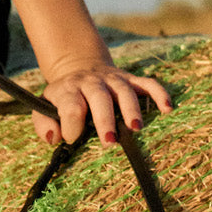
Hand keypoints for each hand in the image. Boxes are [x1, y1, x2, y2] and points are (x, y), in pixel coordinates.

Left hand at [39, 63, 173, 146]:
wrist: (78, 68)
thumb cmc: (63, 99)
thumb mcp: (44, 108)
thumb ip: (44, 124)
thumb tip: (54, 138)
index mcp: (69, 90)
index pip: (71, 105)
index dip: (71, 123)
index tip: (73, 139)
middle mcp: (91, 82)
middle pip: (99, 97)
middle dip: (105, 120)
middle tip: (109, 142)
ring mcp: (113, 80)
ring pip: (124, 90)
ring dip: (131, 108)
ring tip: (135, 128)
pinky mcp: (130, 79)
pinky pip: (147, 83)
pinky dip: (159, 94)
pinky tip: (167, 108)